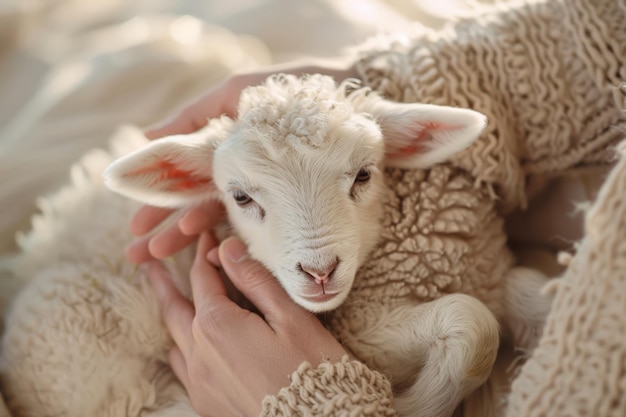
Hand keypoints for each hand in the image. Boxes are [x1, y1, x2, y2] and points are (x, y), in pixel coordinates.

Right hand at [126, 61, 358, 263]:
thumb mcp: (235, 93)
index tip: (136, 227)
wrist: (345, 96)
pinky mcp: (287, 201)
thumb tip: (145, 135)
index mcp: (227, 155)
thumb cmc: (289, 91)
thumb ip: (194, 113)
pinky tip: (209, 251)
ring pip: (218, 219)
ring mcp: (263, 192)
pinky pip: (252, 223)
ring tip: (160, 254)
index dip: (160, 207)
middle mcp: (242, 178)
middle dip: (166, 231)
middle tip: (139, 254)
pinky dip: (228, 236)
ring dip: (187, 237)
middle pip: (196, 208)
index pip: (186, 187)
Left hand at [144, 233, 346, 416]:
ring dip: (171, 312)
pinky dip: (180, 345)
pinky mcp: (206, 401)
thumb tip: (227, 248)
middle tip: (150, 261)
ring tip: (164, 297)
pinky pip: (182, 366)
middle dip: (165, 281)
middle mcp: (199, 352)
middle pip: (175, 306)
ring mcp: (200, 380)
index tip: (206, 236)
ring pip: (175, 336)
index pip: (203, 278)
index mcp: (218, 324)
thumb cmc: (311, 367)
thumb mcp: (290, 316)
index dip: (204, 253)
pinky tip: (183, 342)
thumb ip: (255, 280)